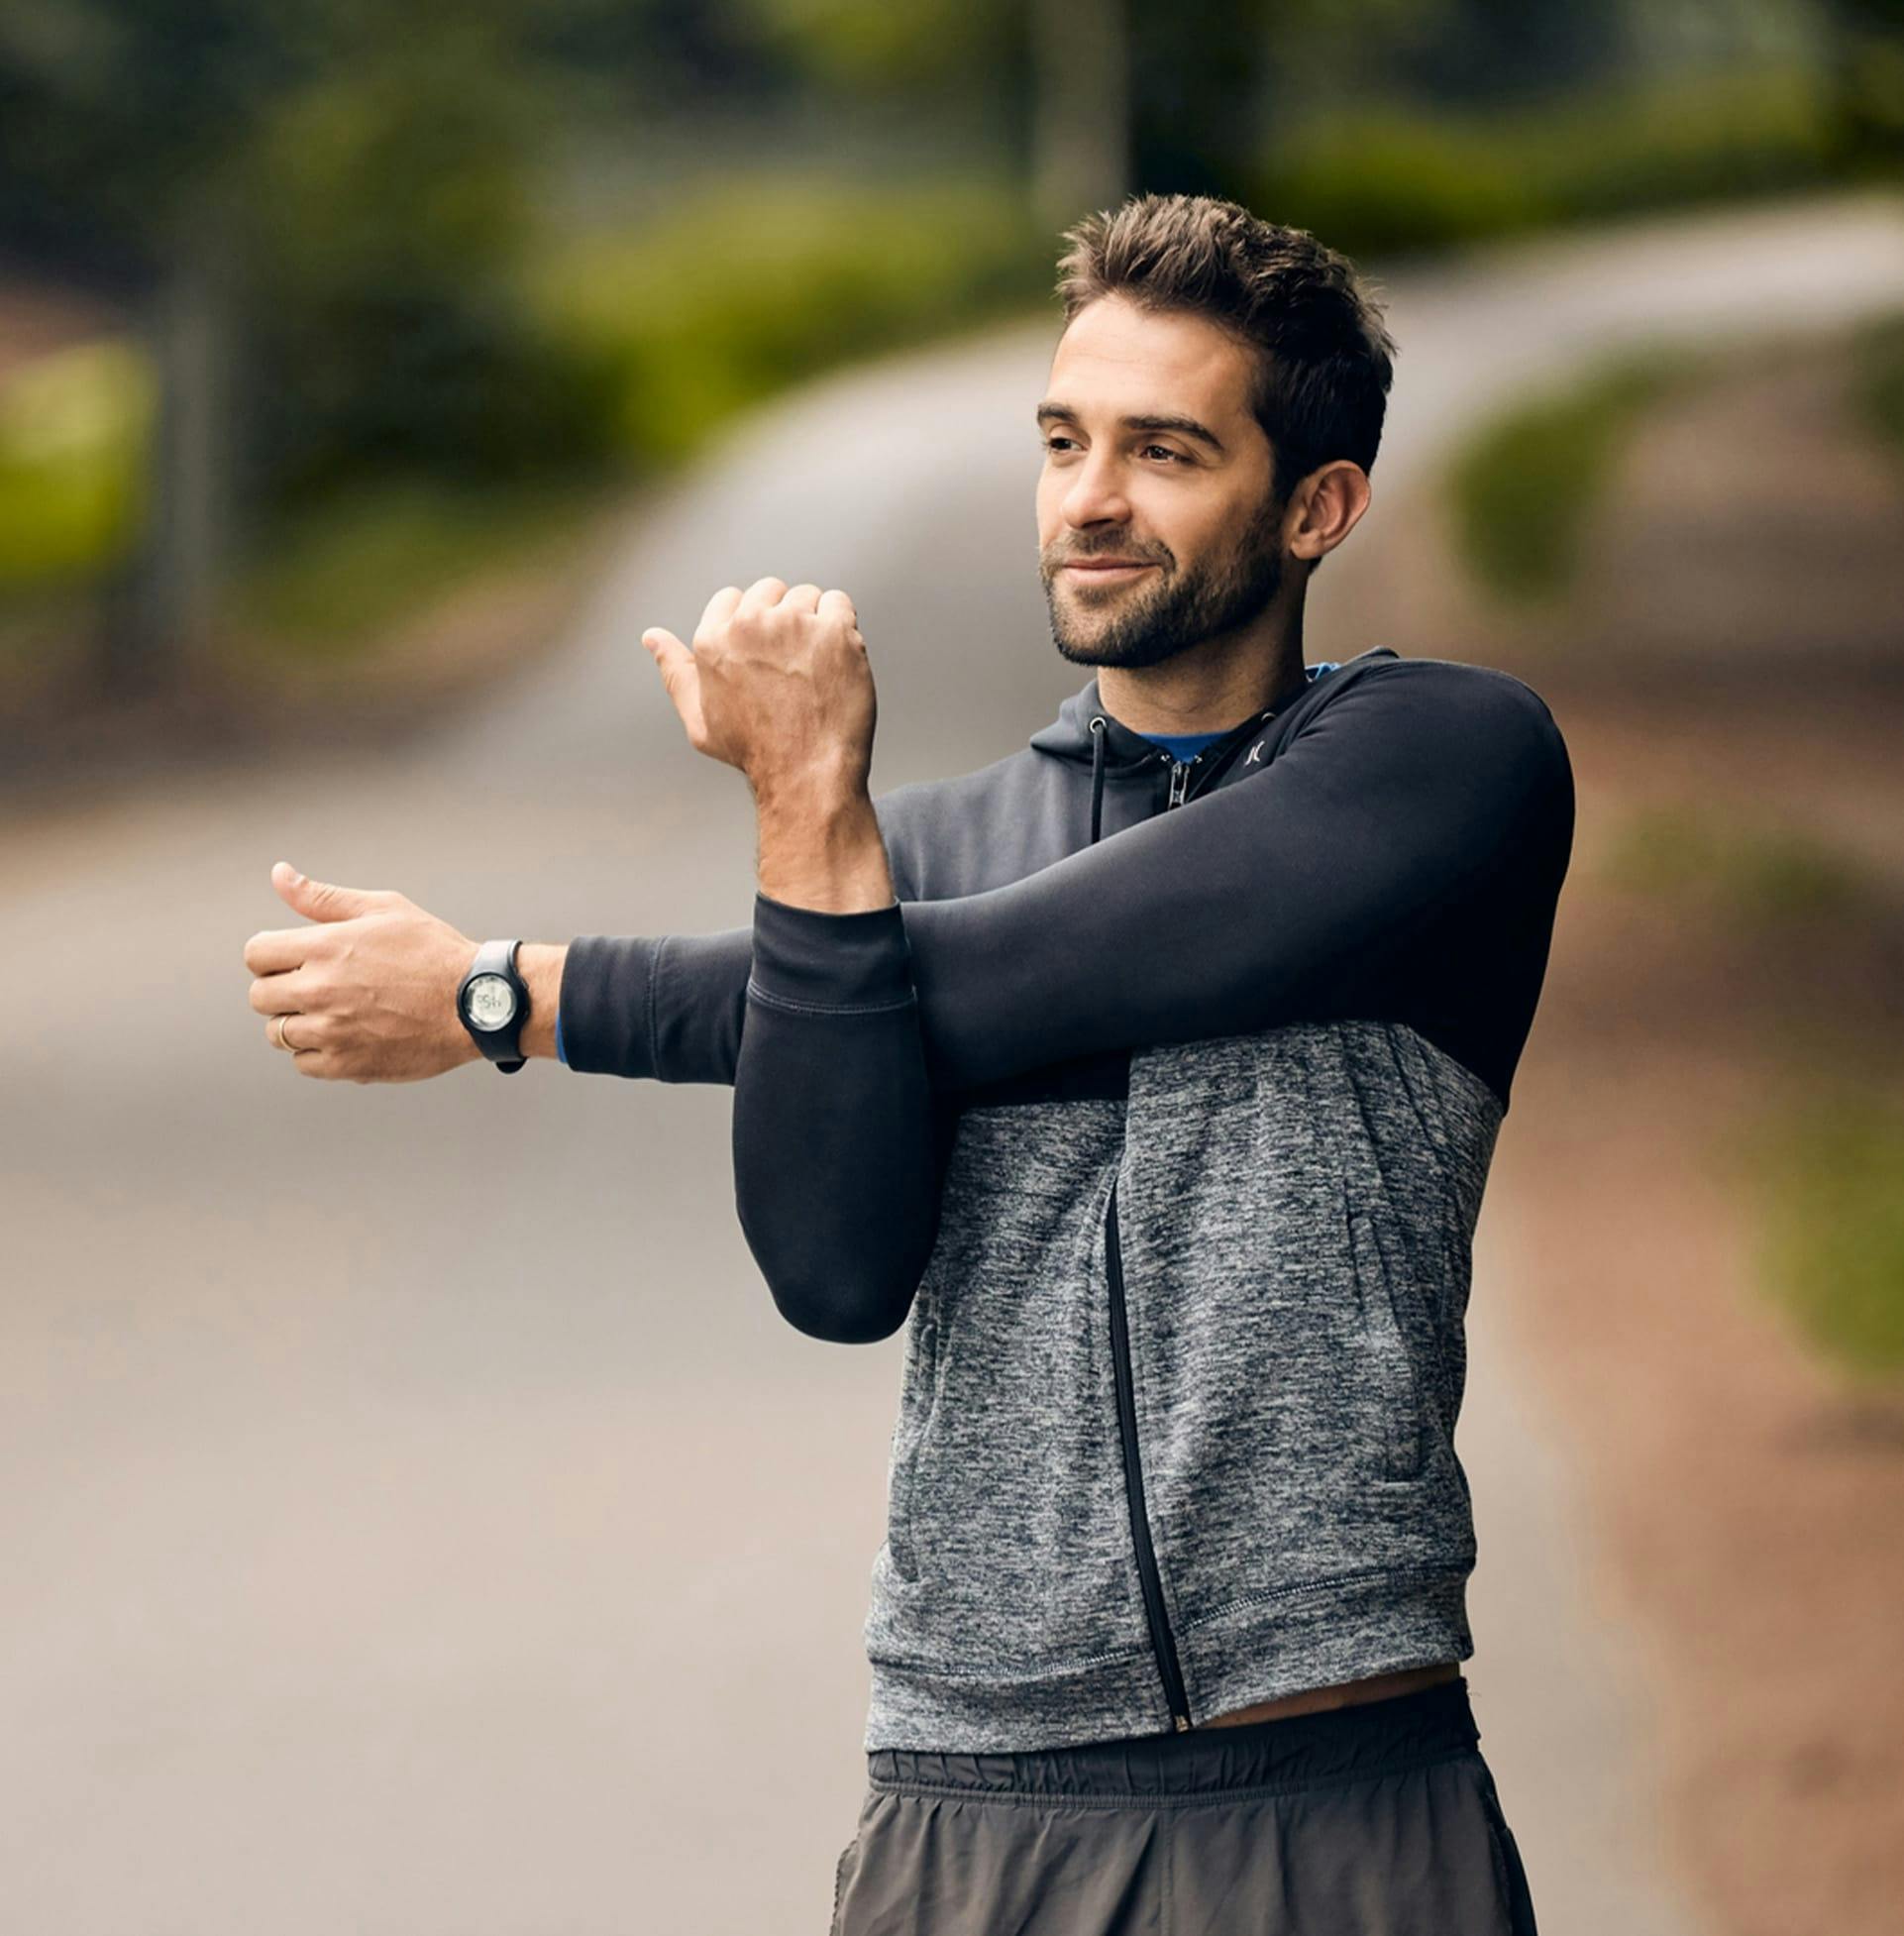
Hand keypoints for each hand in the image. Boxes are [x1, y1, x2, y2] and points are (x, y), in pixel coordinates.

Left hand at [244, 862, 482, 1081]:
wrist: (477, 1003)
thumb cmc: (435, 953)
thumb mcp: (382, 910)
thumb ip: (322, 897)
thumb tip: (280, 874)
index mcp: (326, 947)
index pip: (255, 954)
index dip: (272, 955)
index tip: (294, 959)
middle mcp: (321, 990)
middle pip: (260, 997)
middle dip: (282, 989)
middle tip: (318, 986)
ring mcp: (332, 1031)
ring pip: (278, 1033)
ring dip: (297, 1022)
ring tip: (334, 1013)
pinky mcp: (347, 1064)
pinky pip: (303, 1063)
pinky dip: (317, 1052)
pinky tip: (346, 1035)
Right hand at [640, 576, 875, 805]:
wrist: (806, 773)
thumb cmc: (753, 753)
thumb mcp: (700, 720)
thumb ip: (676, 673)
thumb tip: (651, 636)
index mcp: (712, 640)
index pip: (732, 597)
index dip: (752, 625)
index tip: (766, 656)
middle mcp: (749, 624)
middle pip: (770, 590)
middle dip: (782, 617)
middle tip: (793, 665)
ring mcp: (793, 623)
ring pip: (806, 595)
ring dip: (814, 622)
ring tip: (816, 668)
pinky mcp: (832, 629)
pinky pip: (839, 603)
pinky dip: (843, 626)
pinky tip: (838, 660)